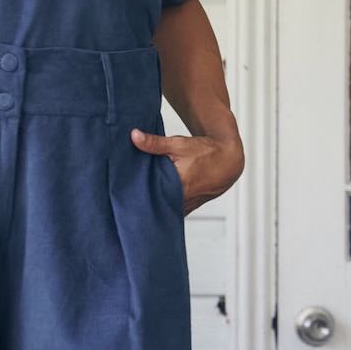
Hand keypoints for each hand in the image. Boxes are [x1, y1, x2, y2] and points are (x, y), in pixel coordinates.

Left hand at [129, 126, 244, 215]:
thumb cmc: (205, 152)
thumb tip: (134, 136)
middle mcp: (182, 199)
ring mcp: (187, 206)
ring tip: (136, 204)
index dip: (135, 196)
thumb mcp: (178, 144)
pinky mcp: (189, 209)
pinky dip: (163, 209)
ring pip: (164, 211)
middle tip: (125, 199)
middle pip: (155, 206)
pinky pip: (172, 213)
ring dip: (153, 207)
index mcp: (178, 185)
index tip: (122, 194)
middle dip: (142, 203)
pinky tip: (153, 205)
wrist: (228, 162)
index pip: (150, 196)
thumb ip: (154, 143)